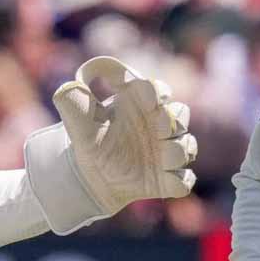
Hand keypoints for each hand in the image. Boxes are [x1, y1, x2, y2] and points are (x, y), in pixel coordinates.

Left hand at [54, 56, 195, 214]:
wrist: (89, 176)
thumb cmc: (89, 139)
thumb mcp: (75, 117)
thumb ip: (73, 97)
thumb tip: (78, 79)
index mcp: (140, 104)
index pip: (157, 90)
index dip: (159, 92)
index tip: (152, 99)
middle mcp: (157, 126)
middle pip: (181, 113)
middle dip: (174, 120)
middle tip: (159, 129)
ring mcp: (165, 153)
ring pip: (186, 147)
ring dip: (177, 152)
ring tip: (161, 158)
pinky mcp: (166, 180)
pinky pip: (184, 181)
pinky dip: (179, 181)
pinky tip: (165, 179)